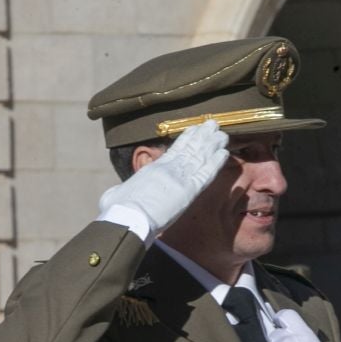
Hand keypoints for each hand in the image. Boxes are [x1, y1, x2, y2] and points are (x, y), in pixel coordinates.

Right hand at [96, 119, 230, 237]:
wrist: (127, 216)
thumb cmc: (118, 208)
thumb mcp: (119, 193)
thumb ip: (122, 190)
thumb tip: (116, 193)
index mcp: (154, 168)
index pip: (175, 150)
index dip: (187, 139)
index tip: (194, 129)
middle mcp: (169, 169)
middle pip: (190, 150)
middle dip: (203, 137)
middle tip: (213, 124)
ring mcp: (180, 178)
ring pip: (200, 157)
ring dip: (212, 145)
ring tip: (221, 134)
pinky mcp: (189, 190)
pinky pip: (206, 173)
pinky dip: (215, 162)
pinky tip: (224, 153)